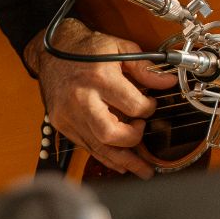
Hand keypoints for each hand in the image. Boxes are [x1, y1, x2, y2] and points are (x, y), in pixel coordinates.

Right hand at [24, 17, 177, 177]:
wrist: (52, 50)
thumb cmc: (87, 48)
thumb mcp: (120, 48)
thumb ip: (145, 68)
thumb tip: (167, 82)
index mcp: (100, 78)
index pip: (132, 106)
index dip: (148, 109)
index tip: (150, 105)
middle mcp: (82, 99)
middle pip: (110, 133)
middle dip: (133, 139)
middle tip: (142, 131)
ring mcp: (68, 114)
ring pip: (97, 147)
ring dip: (123, 161)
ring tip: (142, 170)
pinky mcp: (61, 124)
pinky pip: (85, 147)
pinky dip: (105, 156)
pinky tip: (120, 162)